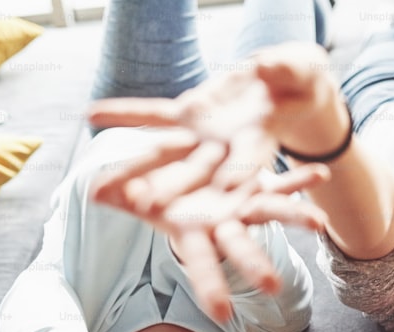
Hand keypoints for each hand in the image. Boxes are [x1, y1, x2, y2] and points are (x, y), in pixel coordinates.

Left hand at [88, 42, 346, 181]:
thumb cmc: (301, 79)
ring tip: (98, 185)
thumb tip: (265, 65)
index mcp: (259, 140)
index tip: (227, 189)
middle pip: (197, 171)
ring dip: (133, 168)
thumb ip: (286, 68)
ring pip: (165, 152)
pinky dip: (124, 114)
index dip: (239, 173)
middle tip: (144, 204)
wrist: (284, 83)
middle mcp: (226, 146)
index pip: (249, 161)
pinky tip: (92, 114)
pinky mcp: (189, 114)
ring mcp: (204, 133)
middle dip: (171, 188)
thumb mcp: (301, 71)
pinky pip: (152, 115)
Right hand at [91, 130, 329, 322]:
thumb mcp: (131, 186)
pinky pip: (281, 182)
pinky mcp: (256, 186)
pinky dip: (299, 177)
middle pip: (240, 249)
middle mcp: (221, 225)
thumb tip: (92, 190)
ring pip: (270, 214)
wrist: (183, 172)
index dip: (210, 287)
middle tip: (274, 288)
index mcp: (192, 231)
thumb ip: (116, 188)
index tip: (221, 314)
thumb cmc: (153, 187)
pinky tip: (322, 173)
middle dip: (256, 266)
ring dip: (294, 218)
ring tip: (319, 223)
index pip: (200, 265)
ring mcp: (242, 206)